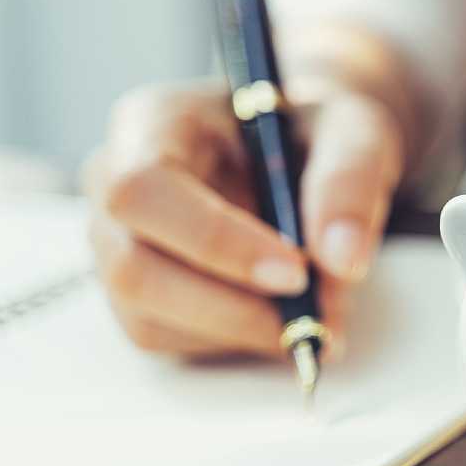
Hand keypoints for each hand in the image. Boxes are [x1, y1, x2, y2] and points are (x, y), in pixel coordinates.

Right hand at [83, 79, 403, 357]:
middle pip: (133, 269)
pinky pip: (170, 340)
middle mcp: (113, 184)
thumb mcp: (352, 131)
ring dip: (242, 332)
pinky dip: (236, 342)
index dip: (214, 241)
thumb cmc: (316, 131)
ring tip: (321, 314)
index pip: (144, 190)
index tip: (296, 274)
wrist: (309, 152)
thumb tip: (343, 260)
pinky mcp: (139, 294)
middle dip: (230, 308)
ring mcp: (116, 244)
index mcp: (153, 123)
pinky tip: (288, 317)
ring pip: (148, 319)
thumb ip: (349, 181)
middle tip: (317, 318)